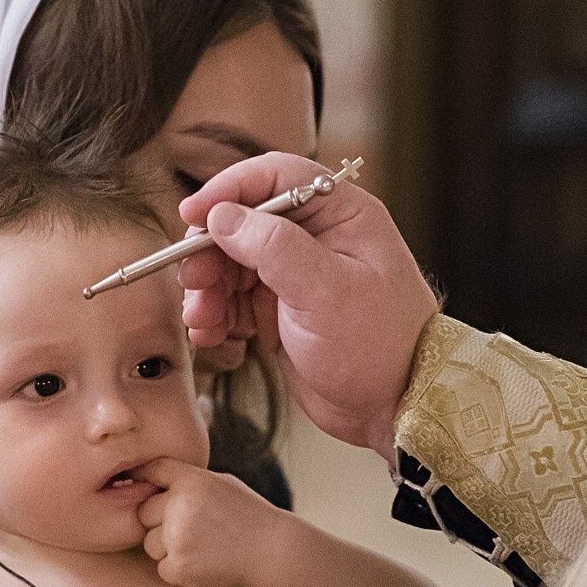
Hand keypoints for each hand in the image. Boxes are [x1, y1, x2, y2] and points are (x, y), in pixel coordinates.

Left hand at [134, 457, 277, 586]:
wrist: (271, 551)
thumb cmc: (248, 516)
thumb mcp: (222, 484)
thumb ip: (189, 481)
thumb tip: (150, 477)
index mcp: (192, 480)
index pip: (152, 470)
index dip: (145, 479)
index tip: (146, 487)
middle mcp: (180, 505)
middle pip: (144, 513)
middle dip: (159, 522)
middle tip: (191, 529)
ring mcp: (178, 538)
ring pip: (150, 544)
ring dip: (167, 548)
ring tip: (201, 547)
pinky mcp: (179, 567)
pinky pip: (162, 568)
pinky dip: (178, 570)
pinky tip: (204, 563)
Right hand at [176, 154, 438, 455]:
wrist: (393, 408)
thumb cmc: (379, 346)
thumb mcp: (326, 291)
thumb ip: (273, 247)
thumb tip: (223, 216)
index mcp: (341, 216)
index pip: (276, 178)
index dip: (229, 189)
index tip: (194, 215)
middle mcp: (317, 238)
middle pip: (245, 222)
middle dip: (212, 251)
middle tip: (194, 281)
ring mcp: (297, 275)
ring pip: (233, 263)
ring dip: (208, 289)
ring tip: (201, 319)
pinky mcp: (281, 310)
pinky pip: (235, 300)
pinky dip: (216, 314)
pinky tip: (210, 334)